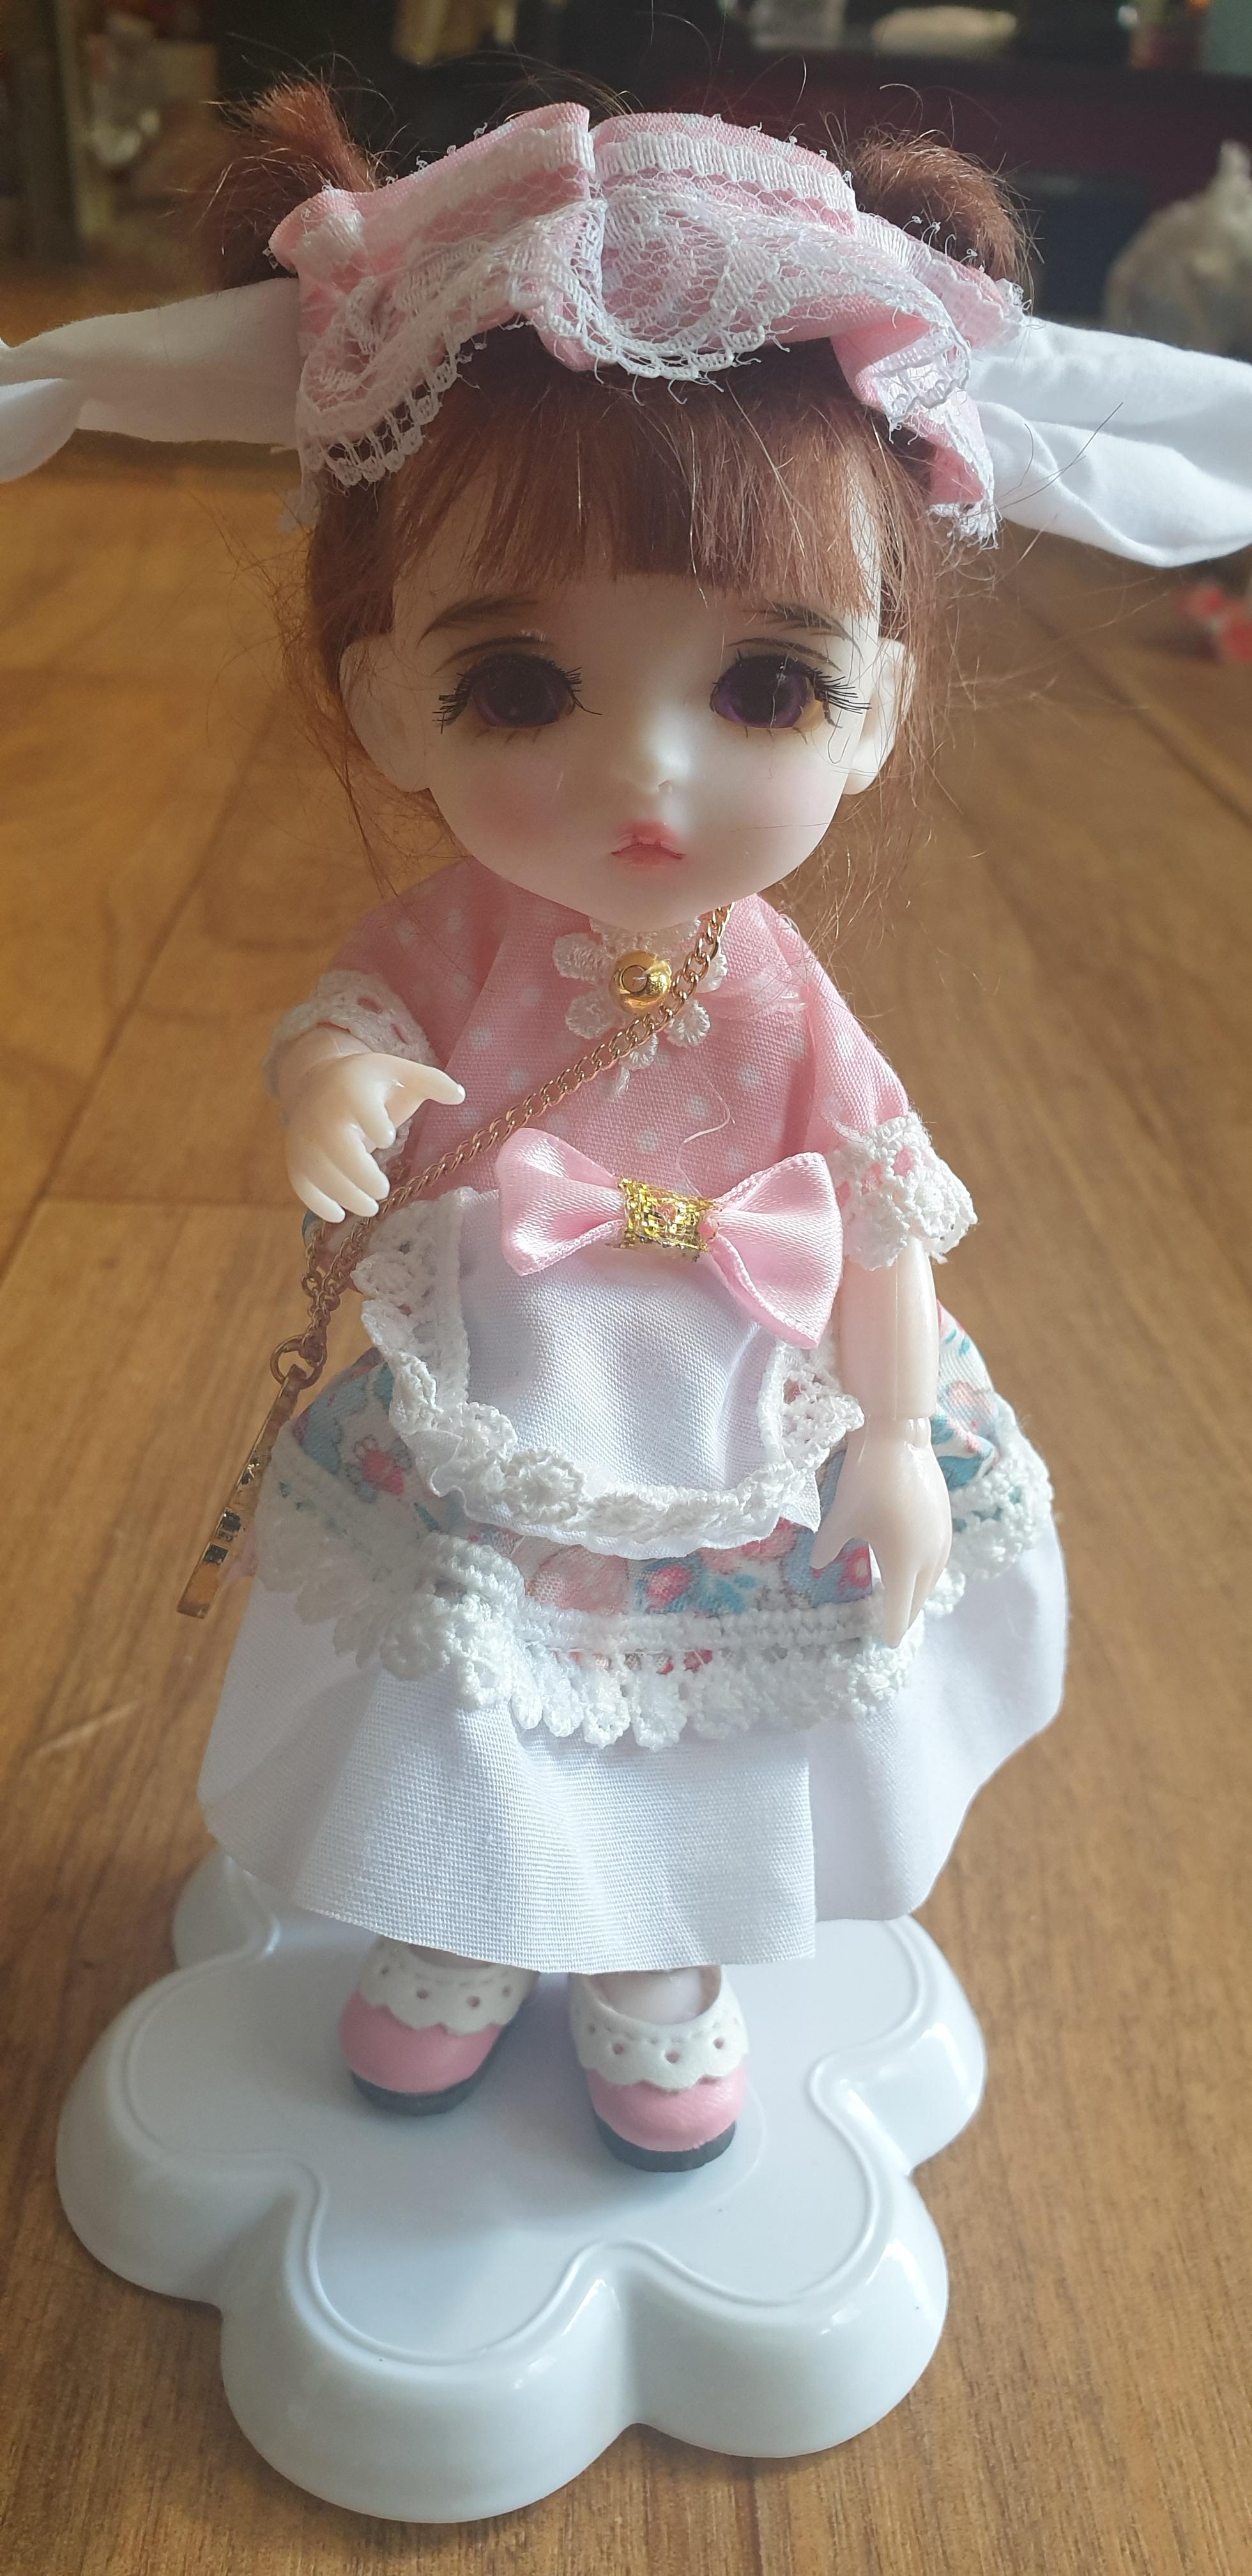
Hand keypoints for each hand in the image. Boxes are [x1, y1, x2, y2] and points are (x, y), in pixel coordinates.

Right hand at [282, 1050, 464, 1221]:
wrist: (317, 1082)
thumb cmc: (370, 1085)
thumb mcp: (401, 1073)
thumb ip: (433, 1081)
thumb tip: (460, 1095)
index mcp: (352, 1085)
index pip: (356, 1102)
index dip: (370, 1120)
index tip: (387, 1137)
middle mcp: (322, 1110)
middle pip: (334, 1144)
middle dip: (359, 1173)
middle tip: (383, 1191)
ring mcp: (304, 1135)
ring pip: (317, 1170)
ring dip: (343, 1194)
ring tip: (370, 1207)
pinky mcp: (294, 1157)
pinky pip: (300, 1184)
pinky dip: (316, 1203)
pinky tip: (339, 1215)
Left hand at [810, 1417, 951, 1649]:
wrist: (899, 1436)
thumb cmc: (866, 1480)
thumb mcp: (840, 1517)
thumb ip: (828, 1547)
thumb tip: (817, 1565)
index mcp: (903, 1563)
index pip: (898, 1609)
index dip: (890, 1628)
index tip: (886, 1644)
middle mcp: (928, 1557)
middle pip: (919, 1598)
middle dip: (904, 1614)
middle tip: (892, 1626)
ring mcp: (941, 1539)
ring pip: (932, 1579)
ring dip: (918, 1593)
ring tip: (904, 1601)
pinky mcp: (945, 1521)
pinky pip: (938, 1559)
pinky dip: (926, 1572)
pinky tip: (916, 1567)